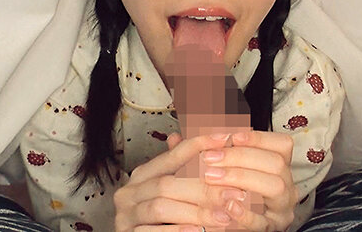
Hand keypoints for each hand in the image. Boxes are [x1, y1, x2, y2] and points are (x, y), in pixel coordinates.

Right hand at [113, 133, 248, 231]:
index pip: (170, 155)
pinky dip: (177, 231)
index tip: (223, 139)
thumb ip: (181, 169)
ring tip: (223, 217)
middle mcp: (130, 192)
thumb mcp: (170, 191)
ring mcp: (127, 214)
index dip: (197, 146)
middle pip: (167, 184)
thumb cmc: (159, 218)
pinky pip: (152, 231)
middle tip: (234, 194)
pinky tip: (198, 231)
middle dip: (203, 189)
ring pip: (160, 207)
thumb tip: (195, 139)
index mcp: (142, 175)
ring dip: (195, 212)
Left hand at [171, 131, 298, 230]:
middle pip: (276, 162)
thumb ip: (200, 154)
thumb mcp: (219, 171)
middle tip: (209, 158)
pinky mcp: (272, 229)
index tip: (231, 136)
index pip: (281, 145)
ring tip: (212, 177)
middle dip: (241, 156)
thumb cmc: (227, 195)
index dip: (258, 137)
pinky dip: (244, 212)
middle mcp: (285, 186)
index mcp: (277, 167)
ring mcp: (281, 208)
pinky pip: (263, 221)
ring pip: (274, 186)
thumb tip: (174, 138)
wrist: (231, 224)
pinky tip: (226, 205)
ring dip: (241, 178)